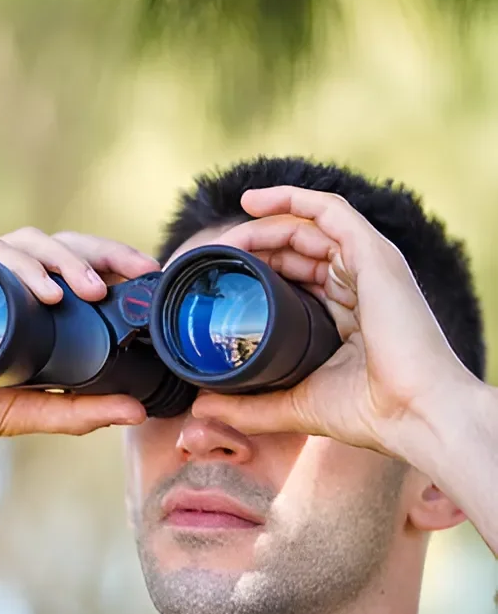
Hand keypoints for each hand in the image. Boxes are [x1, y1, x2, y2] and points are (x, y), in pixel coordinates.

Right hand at [0, 228, 154, 484]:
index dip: (111, 263)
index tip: (148, 275)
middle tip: (133, 274)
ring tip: (89, 290)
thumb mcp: (24, 413)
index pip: (71, 267)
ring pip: (22, 242)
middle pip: (55, 245)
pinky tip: (44, 292)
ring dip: (61, 259)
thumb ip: (78, 412)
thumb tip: (137, 412)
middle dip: (98, 252)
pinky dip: (16, 269)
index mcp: (20, 305)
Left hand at [192, 186, 478, 457]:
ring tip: (227, 239)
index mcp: (347, 313)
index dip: (260, 271)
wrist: (412, 414)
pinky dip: (292, 199)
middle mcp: (360, 284)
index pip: (297, 277)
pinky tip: (253, 202)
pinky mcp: (374, 254)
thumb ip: (250, 406)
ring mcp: (369, 266)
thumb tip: (201, 407)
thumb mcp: (295, 404)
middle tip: (217, 257)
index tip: (222, 278)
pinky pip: (330, 211)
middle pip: (299, 249)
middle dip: (255, 247)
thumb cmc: (368, 412)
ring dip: (264, 226)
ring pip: (309, 227)